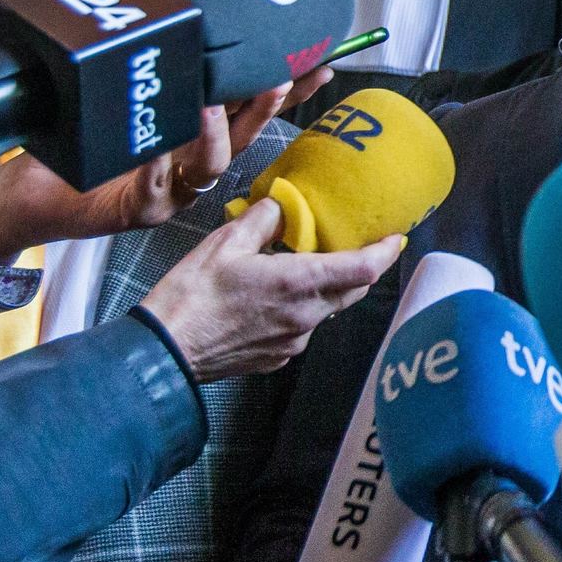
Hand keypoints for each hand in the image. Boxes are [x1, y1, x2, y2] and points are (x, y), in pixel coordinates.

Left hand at [0, 68, 333, 265]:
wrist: (23, 192)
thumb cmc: (68, 138)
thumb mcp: (111, 85)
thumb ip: (142, 51)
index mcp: (191, 129)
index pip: (249, 99)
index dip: (287, 81)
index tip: (317, 57)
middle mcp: (190, 159)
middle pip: (247, 130)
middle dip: (274, 102)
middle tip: (292, 73)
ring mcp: (172, 186)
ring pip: (213, 160)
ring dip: (224, 128)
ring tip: (227, 97)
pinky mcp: (143, 208)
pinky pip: (166, 185)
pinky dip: (172, 158)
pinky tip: (175, 134)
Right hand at [138, 197, 403, 380]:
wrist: (167, 351)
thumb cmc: (191, 297)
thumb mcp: (226, 242)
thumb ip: (264, 219)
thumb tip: (284, 205)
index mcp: (298, 283)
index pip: (363, 270)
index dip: (384, 253)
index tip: (395, 237)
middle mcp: (305, 316)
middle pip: (353, 290)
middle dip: (363, 267)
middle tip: (361, 244)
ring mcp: (294, 340)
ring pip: (328, 308)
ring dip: (329, 287)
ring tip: (311, 264)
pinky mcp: (280, 356)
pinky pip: (305, 326)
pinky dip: (304, 307)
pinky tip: (279, 294)